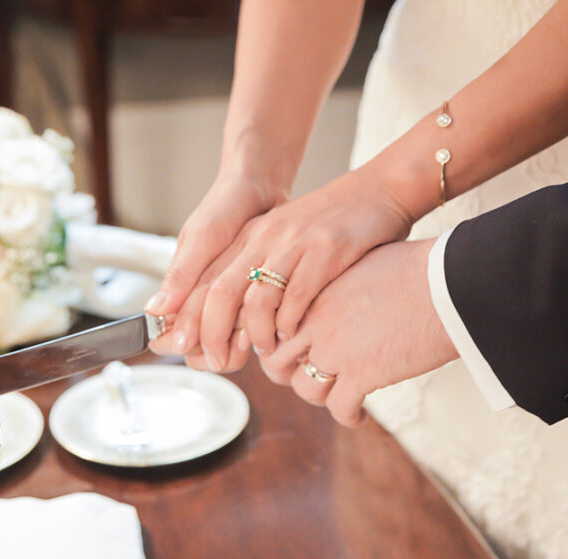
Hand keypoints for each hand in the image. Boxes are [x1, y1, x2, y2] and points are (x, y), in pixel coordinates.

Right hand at [147, 172, 283, 354]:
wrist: (260, 189)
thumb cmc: (225, 207)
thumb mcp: (203, 239)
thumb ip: (181, 276)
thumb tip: (154, 312)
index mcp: (178, 290)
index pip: (171, 338)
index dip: (187, 346)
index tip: (203, 340)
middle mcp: (199, 301)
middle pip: (199, 351)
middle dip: (216, 351)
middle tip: (238, 337)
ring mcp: (225, 302)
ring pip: (225, 345)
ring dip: (238, 344)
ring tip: (254, 329)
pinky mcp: (248, 299)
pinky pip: (248, 328)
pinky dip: (256, 330)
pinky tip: (269, 321)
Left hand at [167, 166, 414, 371]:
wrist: (380, 190)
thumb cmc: (330, 228)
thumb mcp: (283, 242)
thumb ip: (254, 273)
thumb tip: (229, 323)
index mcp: (249, 236)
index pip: (204, 281)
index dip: (190, 319)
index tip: (188, 349)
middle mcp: (265, 237)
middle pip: (220, 291)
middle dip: (212, 334)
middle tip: (219, 360)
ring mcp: (295, 242)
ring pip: (256, 298)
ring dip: (256, 333)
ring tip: (265, 348)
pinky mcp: (327, 249)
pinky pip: (297, 297)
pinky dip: (290, 323)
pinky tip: (293, 333)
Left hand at [258, 238, 458, 425]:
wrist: (451, 282)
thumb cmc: (418, 268)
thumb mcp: (362, 267)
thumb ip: (339, 286)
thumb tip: (342, 297)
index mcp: (313, 292)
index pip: (274, 327)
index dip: (279, 344)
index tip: (293, 352)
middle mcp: (315, 322)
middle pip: (277, 361)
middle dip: (288, 374)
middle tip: (307, 377)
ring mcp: (336, 349)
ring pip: (304, 388)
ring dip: (319, 396)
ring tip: (336, 395)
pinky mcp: (362, 374)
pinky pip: (339, 408)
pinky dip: (348, 416)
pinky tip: (359, 415)